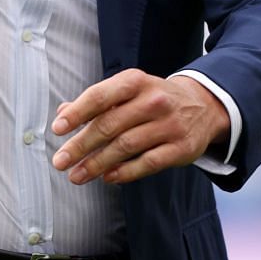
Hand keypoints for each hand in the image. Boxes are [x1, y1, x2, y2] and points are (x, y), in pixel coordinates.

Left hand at [50, 70, 229, 185]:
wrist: (202, 106)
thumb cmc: (152, 99)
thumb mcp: (128, 91)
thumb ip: (96, 102)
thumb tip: (62, 113)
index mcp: (135, 81)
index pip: (100, 96)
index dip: (77, 112)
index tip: (57, 129)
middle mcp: (153, 100)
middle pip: (109, 125)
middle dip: (81, 145)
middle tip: (60, 161)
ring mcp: (169, 125)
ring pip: (125, 146)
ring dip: (97, 163)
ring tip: (76, 175)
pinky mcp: (181, 148)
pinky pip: (148, 163)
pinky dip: (125, 172)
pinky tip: (107, 178)